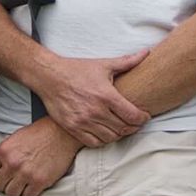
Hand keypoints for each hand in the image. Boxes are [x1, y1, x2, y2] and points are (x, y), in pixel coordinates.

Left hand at [0, 119, 78, 195]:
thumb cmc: (41, 133)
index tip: (0, 174)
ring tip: (23, 183)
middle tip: (12, 180)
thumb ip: (5, 153)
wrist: (62, 133)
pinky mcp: (40, 182)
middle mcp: (12, 163)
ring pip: (11, 193)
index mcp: (4, 150)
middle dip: (4, 183)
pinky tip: (33, 184)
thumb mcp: (16, 138)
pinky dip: (30, 192)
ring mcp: (26, 174)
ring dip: (16, 190)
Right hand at [32, 49, 148, 147]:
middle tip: (136, 123)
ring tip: (121, 127)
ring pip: (110, 138)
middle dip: (134, 127)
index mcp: (106, 95)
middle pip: (124, 128)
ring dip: (119, 134)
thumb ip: (127, 62)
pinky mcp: (73, 128)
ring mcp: (83, 121)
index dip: (143, 119)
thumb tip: (146, 53)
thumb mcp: (103, 64)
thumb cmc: (76, 70)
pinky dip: (103, 140)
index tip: (145, 117)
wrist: (49, 76)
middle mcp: (96, 111)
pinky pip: (93, 143)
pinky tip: (105, 133)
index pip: (132, 115)